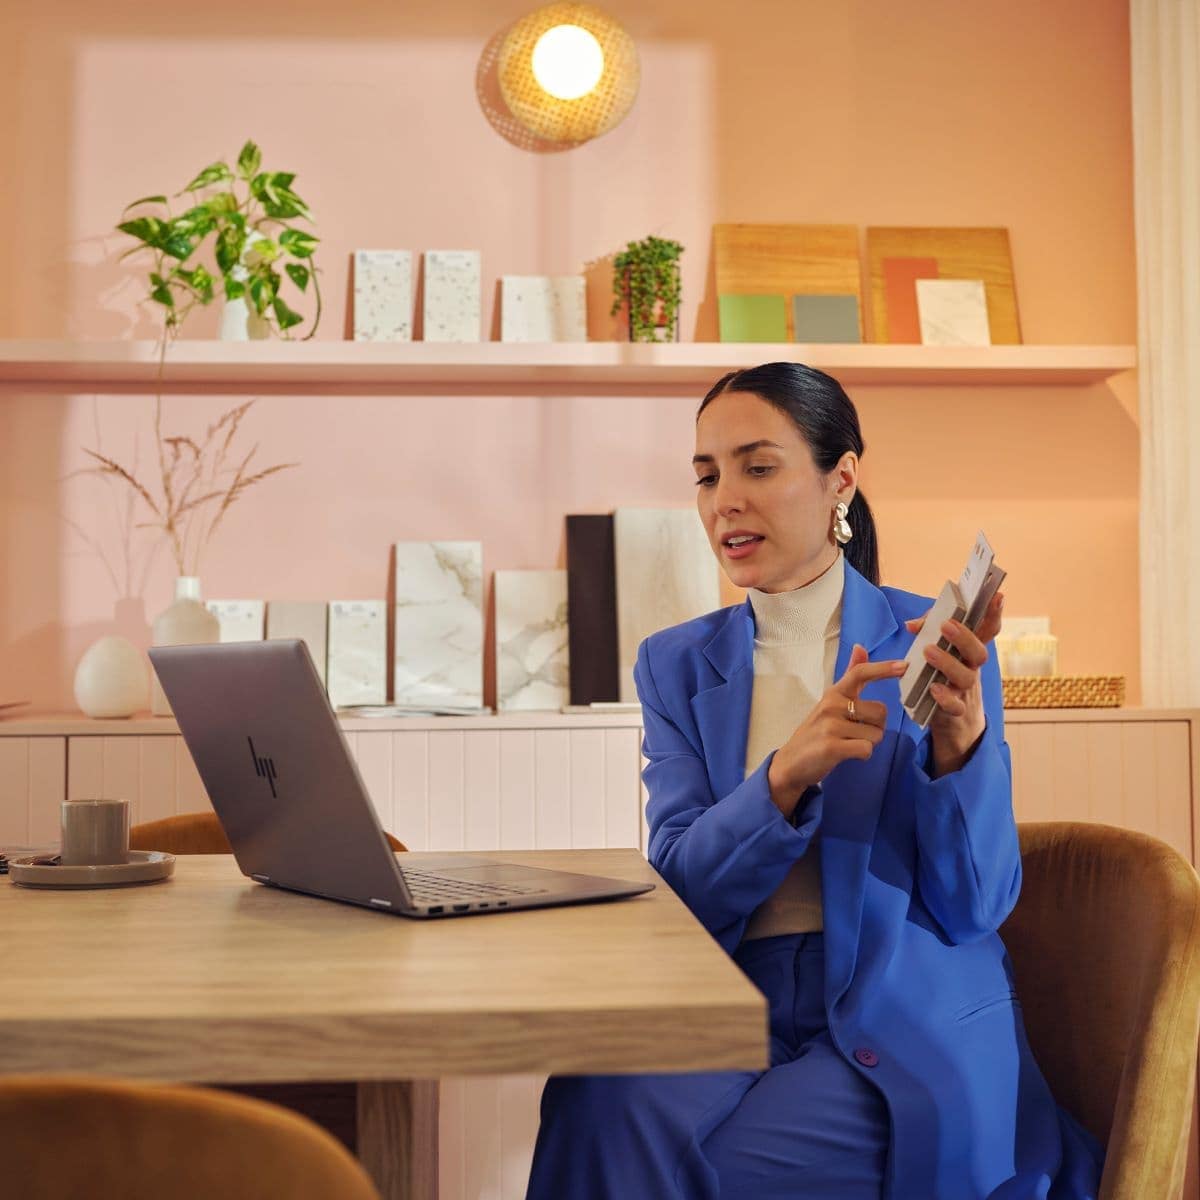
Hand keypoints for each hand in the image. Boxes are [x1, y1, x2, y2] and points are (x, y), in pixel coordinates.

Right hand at [766, 645, 906, 817]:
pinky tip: (846, 753)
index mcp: (834, 692)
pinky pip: (866, 749)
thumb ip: (849, 677)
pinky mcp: (831, 747)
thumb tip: (860, 647)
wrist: (791, 763)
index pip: (860, 673)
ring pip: (876, 734)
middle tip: (856, 732)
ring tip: (848, 743)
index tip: (905, 665)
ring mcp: (830, 725)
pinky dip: (862, 755)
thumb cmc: (817, 732)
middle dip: (876, 726)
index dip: (883, 669)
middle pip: (880, 712)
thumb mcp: (831, 702)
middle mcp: (831, 705)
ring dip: (868, 742)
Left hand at [905, 591, 1003, 777]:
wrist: (954, 724)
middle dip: (964, 636)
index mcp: (969, 652)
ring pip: (966, 676)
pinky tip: (933, 688)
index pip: (987, 631)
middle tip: (946, 624)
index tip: (998, 596)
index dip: (994, 614)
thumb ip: (926, 634)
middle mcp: (972, 669)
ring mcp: (966, 691)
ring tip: (928, 651)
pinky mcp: (955, 713)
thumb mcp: (938, 654)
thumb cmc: (943, 679)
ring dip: (948, 662)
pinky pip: (955, 707)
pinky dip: (945, 697)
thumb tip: (911, 625)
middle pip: (979, 652)